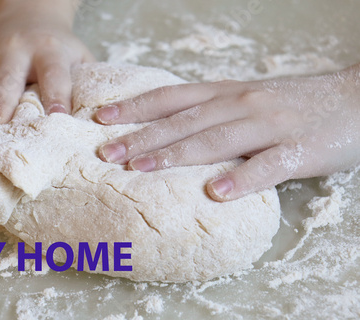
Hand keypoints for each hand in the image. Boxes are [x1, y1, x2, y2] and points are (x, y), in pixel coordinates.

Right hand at [0, 0, 94, 141]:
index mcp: (50, 51)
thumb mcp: (79, 57)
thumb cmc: (59, 45)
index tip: (57, 119)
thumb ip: (84, 83)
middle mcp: (18, 48)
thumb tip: (94, 122)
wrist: (32, 12)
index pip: (55, 77)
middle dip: (0, 106)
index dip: (57, 96)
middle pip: (7, 80)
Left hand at [96, 64, 359, 201]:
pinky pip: (269, 166)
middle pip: (184, 120)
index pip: (171, 98)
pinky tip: (217, 192)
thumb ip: (213, 112)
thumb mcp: (248, 99)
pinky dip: (243, 178)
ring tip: (141, 167)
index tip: (101, 118)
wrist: (357, 97)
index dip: (135, 108)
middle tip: (105, 152)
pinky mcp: (300, 149)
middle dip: (142, 136)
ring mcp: (270, 125)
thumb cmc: (295, 102)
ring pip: (216, 139)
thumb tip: (172, 130)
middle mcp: (242, 105)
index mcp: (228, 93)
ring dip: (176, 154)